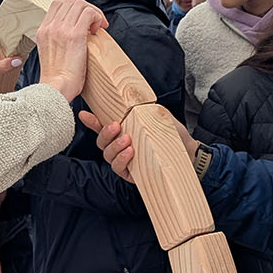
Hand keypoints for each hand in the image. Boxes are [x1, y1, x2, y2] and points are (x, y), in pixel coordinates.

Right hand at [36, 0, 108, 102]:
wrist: (55, 90)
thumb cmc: (57, 80)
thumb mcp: (50, 54)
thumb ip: (57, 41)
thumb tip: (74, 34)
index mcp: (42, 31)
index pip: (58, 5)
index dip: (74, 9)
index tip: (83, 22)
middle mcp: (50, 27)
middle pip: (70, 2)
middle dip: (86, 9)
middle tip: (94, 24)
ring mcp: (61, 29)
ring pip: (80, 4)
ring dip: (93, 12)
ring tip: (97, 27)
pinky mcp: (75, 35)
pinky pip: (89, 13)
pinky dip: (97, 17)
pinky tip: (99, 29)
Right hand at [78, 108, 198, 181]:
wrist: (188, 151)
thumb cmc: (172, 133)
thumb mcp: (156, 114)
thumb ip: (141, 108)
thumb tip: (130, 98)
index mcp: (122, 130)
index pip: (101, 125)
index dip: (91, 121)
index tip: (84, 113)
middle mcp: (119, 146)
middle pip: (101, 142)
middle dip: (105, 133)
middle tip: (116, 126)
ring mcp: (124, 160)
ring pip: (108, 155)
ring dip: (115, 146)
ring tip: (127, 140)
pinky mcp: (130, 174)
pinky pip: (118, 168)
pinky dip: (122, 160)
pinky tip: (130, 152)